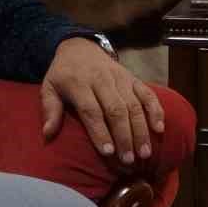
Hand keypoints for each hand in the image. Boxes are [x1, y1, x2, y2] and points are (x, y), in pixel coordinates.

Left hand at [40, 37, 165, 166]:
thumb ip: (50, 109)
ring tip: (144, 153)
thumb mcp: (49, 87)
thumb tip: (47, 133)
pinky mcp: (133, 78)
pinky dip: (155, 110)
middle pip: (116, 109)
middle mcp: (102, 80)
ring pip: (134, 104)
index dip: (100, 132)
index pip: (91, 110)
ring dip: (141, 130)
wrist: (80, 46)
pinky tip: (159, 128)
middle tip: (128, 160)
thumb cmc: (64, 74)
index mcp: (79, 83)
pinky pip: (147, 93)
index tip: (108, 152)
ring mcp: (120, 78)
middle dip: (124, 136)